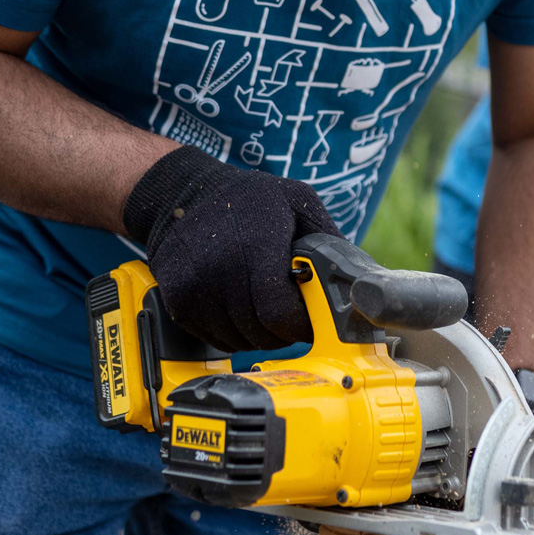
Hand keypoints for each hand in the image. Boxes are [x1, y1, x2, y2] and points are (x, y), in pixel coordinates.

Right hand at [122, 146, 339, 350]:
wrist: (185, 194)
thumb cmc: (251, 199)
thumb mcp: (298, 202)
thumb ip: (328, 239)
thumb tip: (358, 277)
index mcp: (256, 244)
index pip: (278, 312)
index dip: (300, 324)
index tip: (310, 319)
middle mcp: (219, 268)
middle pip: (260, 332)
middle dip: (283, 331)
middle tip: (291, 316)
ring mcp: (192, 286)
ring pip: (236, 340)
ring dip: (257, 334)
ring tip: (264, 308)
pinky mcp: (175, 300)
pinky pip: (212, 337)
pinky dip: (231, 332)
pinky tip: (238, 307)